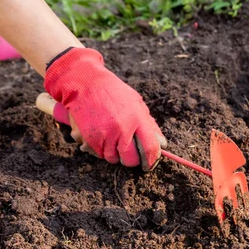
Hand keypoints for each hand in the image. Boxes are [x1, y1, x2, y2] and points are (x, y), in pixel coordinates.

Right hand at [44, 47, 165, 170]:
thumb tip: (162, 144)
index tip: (149, 164)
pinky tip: (100, 135)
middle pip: (131, 160)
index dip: (152, 160)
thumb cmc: (114, 93)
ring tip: (112, 138)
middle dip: (132, 160)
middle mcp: (122, 129)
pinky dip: (101, 149)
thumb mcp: (136, 103)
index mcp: (137, 119)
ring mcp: (106, 135)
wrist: (86, 84)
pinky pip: (99, 154)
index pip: (150, 148)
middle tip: (130, 154)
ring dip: (114, 153)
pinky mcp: (91, 139)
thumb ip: (149, 125)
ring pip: (114, 159)